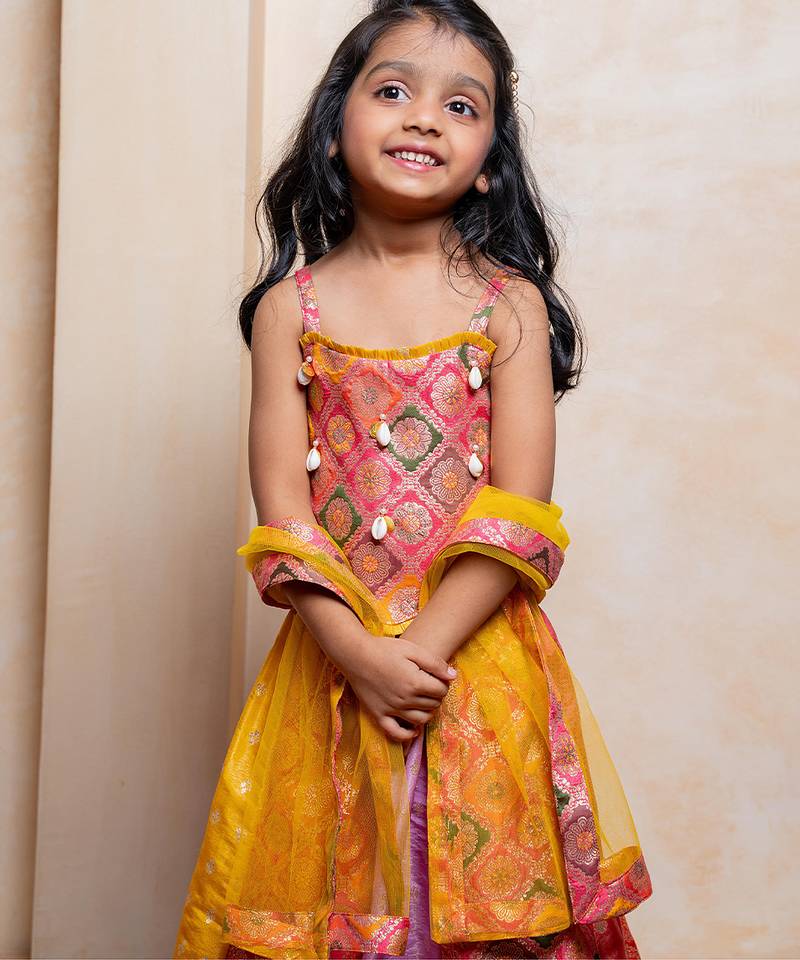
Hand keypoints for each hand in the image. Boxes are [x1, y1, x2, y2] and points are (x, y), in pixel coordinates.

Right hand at [338, 630, 456, 743]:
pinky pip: (396, 733)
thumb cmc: (384, 649)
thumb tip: (453, 676)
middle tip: (429, 685)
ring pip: (420, 720)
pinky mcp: (379, 715)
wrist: (355, 655)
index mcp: (415, 683)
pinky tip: (413, 729)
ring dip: (427, 712)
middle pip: (433, 705)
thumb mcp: (412, 649)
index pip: (441, 691)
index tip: (437, 677)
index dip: (443, 683)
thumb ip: (435, 663)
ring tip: (423, 701)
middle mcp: (405, 700)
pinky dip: (408, 735)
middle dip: (436, 695)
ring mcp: (392, 710)